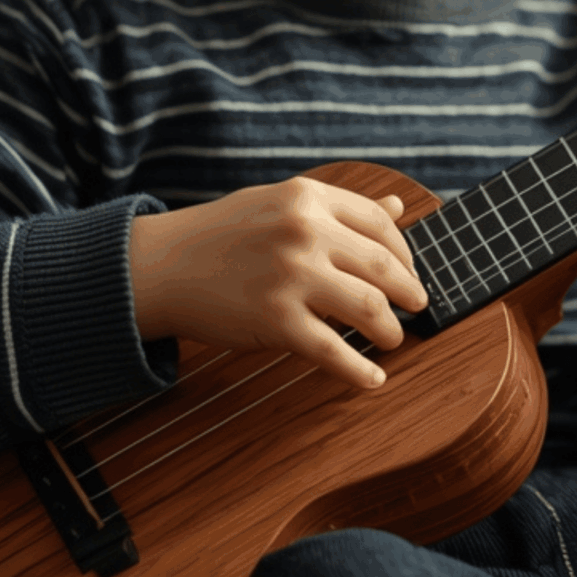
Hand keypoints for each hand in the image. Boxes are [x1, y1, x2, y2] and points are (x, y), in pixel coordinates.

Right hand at [126, 177, 427, 388]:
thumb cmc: (221, 235)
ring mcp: (291, 277)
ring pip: (370, 309)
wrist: (160, 266)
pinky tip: (372, 378)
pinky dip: (361, 370)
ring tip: (392, 339)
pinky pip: (335, 353)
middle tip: (415, 308)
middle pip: (384, 267)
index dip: (406, 254)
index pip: (382, 224)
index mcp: (307, 198)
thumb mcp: (280, 204)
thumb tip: (400, 208)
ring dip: (391, 331)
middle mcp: (304, 232)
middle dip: (409, 293)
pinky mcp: (276, 322)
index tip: (408, 273)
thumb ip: (339, 209)